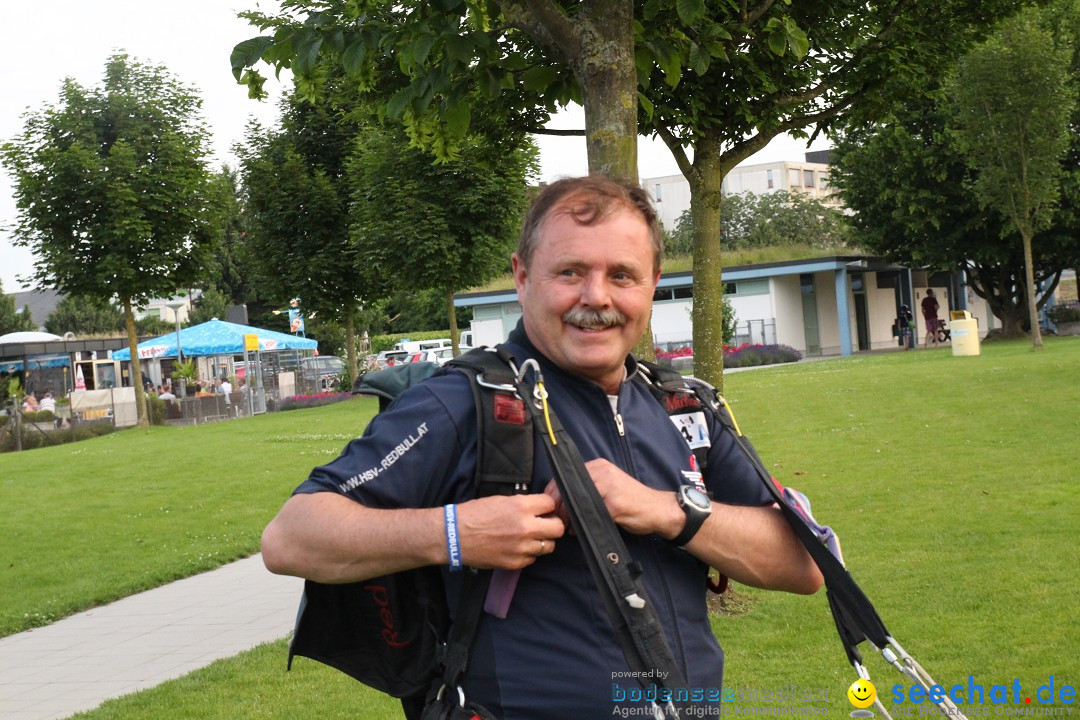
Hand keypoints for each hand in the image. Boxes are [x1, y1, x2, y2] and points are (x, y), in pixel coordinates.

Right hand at [455, 494, 564, 569]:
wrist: (453, 536)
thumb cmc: (474, 514)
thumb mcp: (500, 500)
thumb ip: (523, 504)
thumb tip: (539, 509)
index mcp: (521, 507)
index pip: (551, 504)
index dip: (547, 506)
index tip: (542, 509)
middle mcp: (525, 527)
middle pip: (558, 528)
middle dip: (552, 525)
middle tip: (544, 524)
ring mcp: (521, 548)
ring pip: (548, 546)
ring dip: (542, 541)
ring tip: (529, 537)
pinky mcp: (514, 563)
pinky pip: (532, 559)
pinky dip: (528, 554)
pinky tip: (516, 547)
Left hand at [544, 459, 682, 538]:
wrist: (658, 509)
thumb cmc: (631, 502)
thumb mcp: (607, 487)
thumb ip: (587, 488)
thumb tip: (559, 502)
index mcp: (597, 466)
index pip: (563, 476)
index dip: (552, 494)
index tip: (549, 509)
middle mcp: (601, 472)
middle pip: (566, 487)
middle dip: (557, 507)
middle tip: (557, 521)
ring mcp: (608, 486)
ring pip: (574, 501)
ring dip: (567, 516)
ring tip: (569, 527)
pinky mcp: (614, 503)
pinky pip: (589, 514)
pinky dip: (581, 524)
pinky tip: (580, 530)